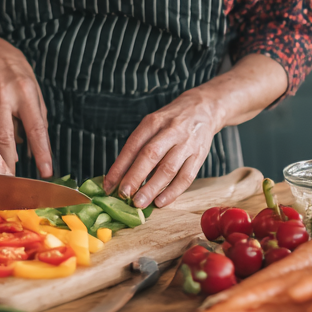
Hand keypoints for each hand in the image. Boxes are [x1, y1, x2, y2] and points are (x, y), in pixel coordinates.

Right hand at [0, 41, 51, 176]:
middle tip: (12, 182)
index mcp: (26, 93)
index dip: (41, 152)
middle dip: (8, 162)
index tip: (46, 171)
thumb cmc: (19, 77)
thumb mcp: (35, 92)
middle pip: (6, 136)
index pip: (36, 128)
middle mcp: (4, 95)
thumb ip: (37, 119)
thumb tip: (34, 149)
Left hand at [102, 90, 221, 207]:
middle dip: (135, 177)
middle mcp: (170, 131)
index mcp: (153, 122)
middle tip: (123, 195)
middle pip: (150, 156)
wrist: (202, 109)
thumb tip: (119, 175)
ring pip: (168, 169)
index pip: (132, 146)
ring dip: (152, 188)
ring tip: (139, 203)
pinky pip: (186, 177)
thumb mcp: (151, 123)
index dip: (119, 167)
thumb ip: (137, 146)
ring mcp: (186, 144)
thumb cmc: (170, 121)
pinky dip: (172, 192)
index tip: (108, 185)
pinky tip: (160, 202)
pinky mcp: (199, 156)